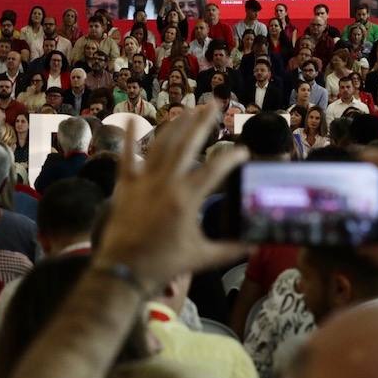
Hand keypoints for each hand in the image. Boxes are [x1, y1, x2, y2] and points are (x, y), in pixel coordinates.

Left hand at [93, 104, 249, 290]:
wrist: (123, 272)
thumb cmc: (163, 265)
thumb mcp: (202, 257)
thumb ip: (231, 248)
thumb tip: (254, 245)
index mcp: (187, 199)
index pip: (214, 169)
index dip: (231, 157)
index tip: (243, 151)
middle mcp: (165, 183)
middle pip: (187, 144)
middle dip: (202, 122)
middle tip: (215, 105)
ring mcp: (142, 182)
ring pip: (160, 145)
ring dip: (175, 125)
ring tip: (188, 110)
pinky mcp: (124, 187)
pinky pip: (126, 157)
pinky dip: (128, 138)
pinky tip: (130, 118)